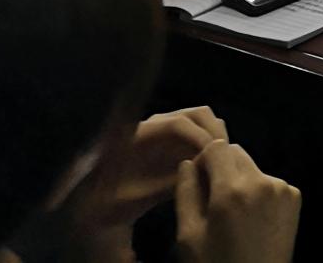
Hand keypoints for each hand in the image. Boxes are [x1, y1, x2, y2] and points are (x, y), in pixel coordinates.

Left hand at [82, 108, 227, 229]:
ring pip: (201, 120)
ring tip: (220, 159)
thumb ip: (172, 181)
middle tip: (224, 157)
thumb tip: (205, 166)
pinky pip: (198, 131)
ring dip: (214, 135)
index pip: (179, 124)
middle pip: (196, 114)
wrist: (99, 208)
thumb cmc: (113, 203)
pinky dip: (210, 141)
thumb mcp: (140, 196)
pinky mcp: (172, 138)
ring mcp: (164, 129)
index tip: (215, 156)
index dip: (201, 137)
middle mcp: (154, 124)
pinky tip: (212, 161)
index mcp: (140, 134)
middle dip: (213, 133)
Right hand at [173, 142, 299, 262]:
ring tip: (233, 215)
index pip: (217, 147)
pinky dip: (258, 192)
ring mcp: (283, 188)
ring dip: (240, 181)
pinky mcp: (295, 198)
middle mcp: (262, 181)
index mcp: (232, 190)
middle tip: (213, 201)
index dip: (204, 160)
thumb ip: (186, 193)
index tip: (198, 181)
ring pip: (253, 168)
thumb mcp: (189, 236)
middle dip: (222, 169)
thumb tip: (189, 163)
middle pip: (237, 153)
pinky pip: (270, 183)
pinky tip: (252, 219)